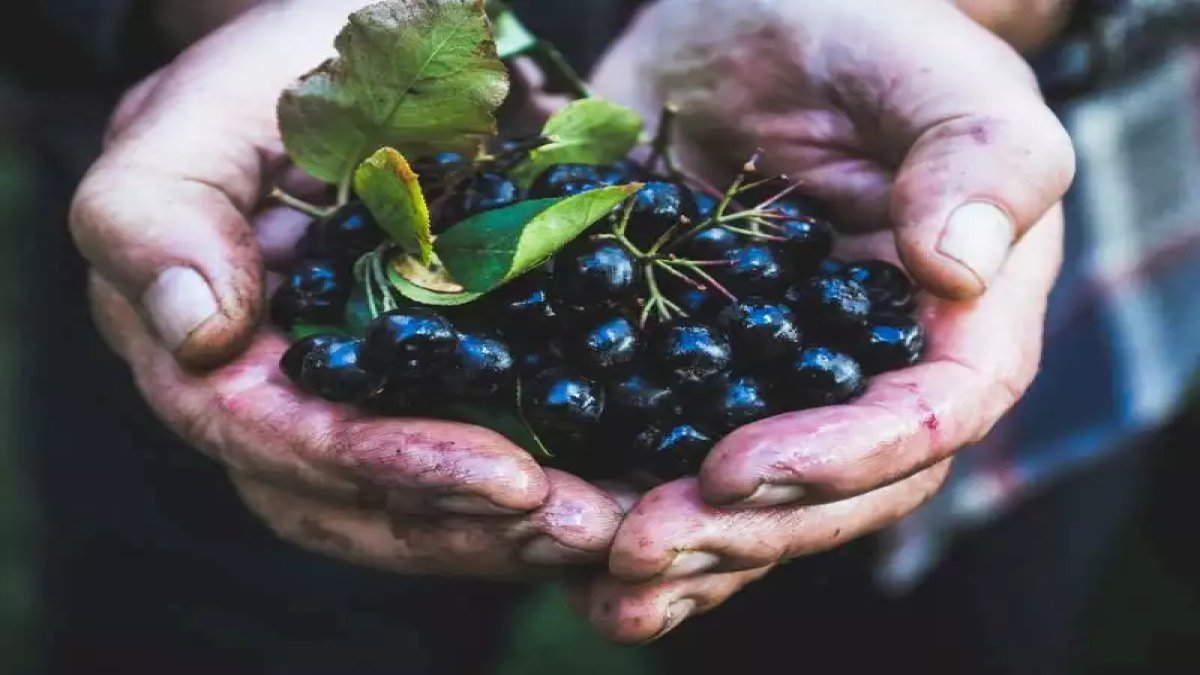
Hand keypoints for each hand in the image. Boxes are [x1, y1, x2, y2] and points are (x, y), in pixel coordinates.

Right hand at [72, 0, 622, 575]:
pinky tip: (622, 495)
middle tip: (586, 527)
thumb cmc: (278, 70)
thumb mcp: (204, 111)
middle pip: (354, 508)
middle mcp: (280, 403)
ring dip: (516, 532)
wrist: (379, 51)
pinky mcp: (438, 390)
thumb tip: (198, 337)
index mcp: (210, 354)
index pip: (278, 442)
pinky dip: (546, 490)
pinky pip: (481, 462)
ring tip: (614, 524)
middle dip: (472, 526)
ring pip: (418, 509)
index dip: (383, 471)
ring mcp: (361, 405)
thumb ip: (158, 210)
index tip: (506, 478)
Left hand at [577, 0, 1073, 640]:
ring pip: (750, 500)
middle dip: (741, 527)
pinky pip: (670, 455)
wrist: (751, 22)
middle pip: (832, 491)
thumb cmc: (864, 30)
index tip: (741, 467)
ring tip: (602, 572)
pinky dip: (625, 505)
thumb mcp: (929, 70)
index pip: (927, 419)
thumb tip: (958, 267)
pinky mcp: (692, 371)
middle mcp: (868, 374)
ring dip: (681, 549)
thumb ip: (973, 156)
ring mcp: (777, 383)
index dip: (842, 460)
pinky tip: (567, 548)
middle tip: (644, 544)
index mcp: (954, 321)